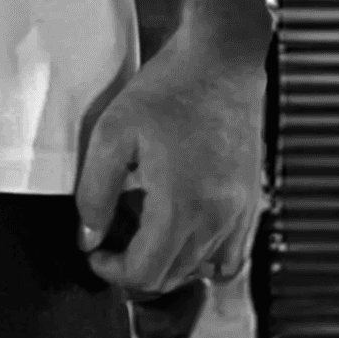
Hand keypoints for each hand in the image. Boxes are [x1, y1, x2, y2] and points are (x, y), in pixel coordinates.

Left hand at [75, 41, 267, 303]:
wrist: (222, 59)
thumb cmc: (168, 89)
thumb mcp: (112, 133)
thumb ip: (95, 192)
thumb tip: (88, 237)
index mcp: (180, 206)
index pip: (144, 273)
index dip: (111, 271)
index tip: (95, 251)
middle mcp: (215, 218)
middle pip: (172, 278)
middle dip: (135, 270)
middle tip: (113, 243)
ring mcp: (238, 212)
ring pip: (202, 271)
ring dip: (168, 265)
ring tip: (145, 234)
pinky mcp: (250, 201)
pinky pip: (233, 256)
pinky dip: (206, 260)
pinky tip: (184, 235)